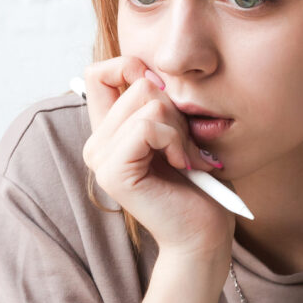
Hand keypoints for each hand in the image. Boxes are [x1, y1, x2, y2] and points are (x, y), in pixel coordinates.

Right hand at [78, 55, 235, 258]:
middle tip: (189, 146)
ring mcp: (101, 158)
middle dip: (176, 109)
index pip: (100, 72)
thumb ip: (159, 102)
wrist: (204, 234)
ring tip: (188, 159)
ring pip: (147, 101)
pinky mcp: (114, 173)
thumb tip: (153, 73)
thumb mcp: (180, 131)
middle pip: (137, 83)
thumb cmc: (200, 185)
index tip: (169, 101)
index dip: (134, 68)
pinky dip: (175, 141)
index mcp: (109, 132)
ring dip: (180, 129)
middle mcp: (97, 143)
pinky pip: (147, 127)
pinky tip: (183, 164)